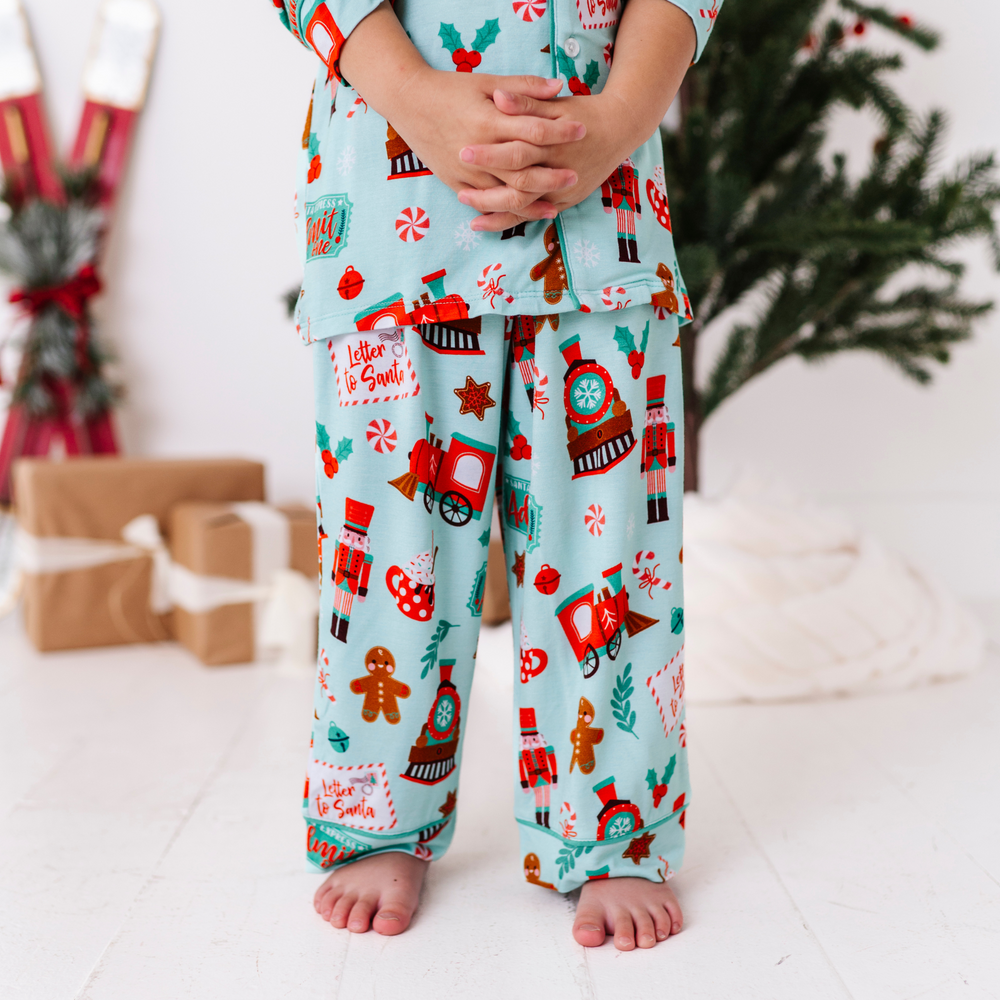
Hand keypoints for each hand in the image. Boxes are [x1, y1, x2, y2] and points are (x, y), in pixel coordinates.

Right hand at [387, 68, 585, 218]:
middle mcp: (479, 150)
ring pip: (505, 195)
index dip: (560, 131)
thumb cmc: (449, 89)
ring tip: (555, 205)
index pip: (533, 130)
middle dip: (551, 176)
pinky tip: (525, 213)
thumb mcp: (486, 81)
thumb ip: (523, 87)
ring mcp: (466, 172)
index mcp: (488, 121)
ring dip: (533, 202)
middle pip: (523, 171)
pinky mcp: (456, 183)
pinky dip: (507, 212)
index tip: (581, 130)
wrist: (408, 102)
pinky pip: (486, 204)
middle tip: (575, 175)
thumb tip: (558, 87)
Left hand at [457, 90, 636, 231]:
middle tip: (460, 194)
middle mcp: (559, 171)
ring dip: (496, 213)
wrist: (619, 131)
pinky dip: (510, 220)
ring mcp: (563, 192)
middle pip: (519, 188)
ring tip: (469, 214)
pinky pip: (533, 215)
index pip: (517, 151)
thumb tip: (498, 95)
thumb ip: (526, 102)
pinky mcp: (564, 203)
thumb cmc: (583, 113)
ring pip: (525, 208)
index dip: (490, 154)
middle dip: (488, 194)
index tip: (462, 152)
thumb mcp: (556, 105)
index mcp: (553, 143)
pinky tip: (487, 222)